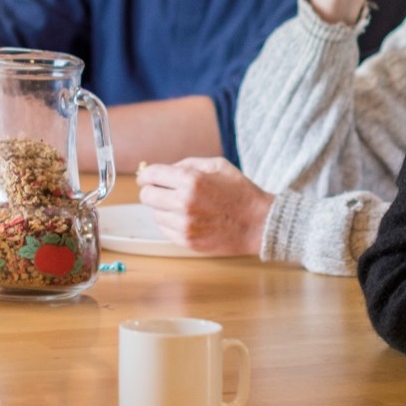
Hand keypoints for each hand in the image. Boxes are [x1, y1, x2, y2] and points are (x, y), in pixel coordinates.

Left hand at [136, 158, 271, 255]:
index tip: (147, 177)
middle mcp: (184, 203)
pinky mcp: (188, 241)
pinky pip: (165, 229)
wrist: (259, 224)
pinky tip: (188, 218)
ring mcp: (185, 225)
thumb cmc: (239, 191)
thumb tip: (163, 170)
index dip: (146, 175)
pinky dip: (171, 223)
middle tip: (163, 190)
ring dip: (163, 208)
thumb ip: (187, 164)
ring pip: (155, 214)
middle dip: (152, 191)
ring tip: (183, 206)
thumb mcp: (217, 165)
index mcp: (191, 180)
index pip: (151, 175)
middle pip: (146, 196)